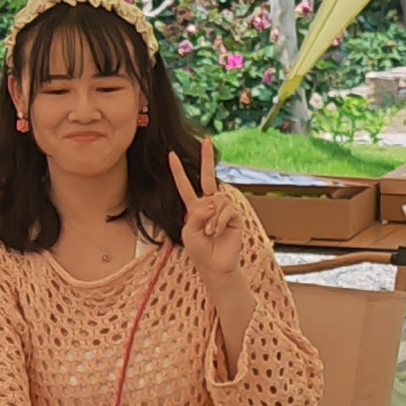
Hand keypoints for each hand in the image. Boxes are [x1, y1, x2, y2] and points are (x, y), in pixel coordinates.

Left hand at [170, 143, 256, 279]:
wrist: (215, 266)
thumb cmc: (199, 250)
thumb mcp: (189, 231)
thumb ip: (196, 215)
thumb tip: (211, 201)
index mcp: (194, 207)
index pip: (185, 185)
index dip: (178, 171)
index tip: (170, 155)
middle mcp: (209, 204)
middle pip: (208, 177)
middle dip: (206, 159)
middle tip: (207, 140)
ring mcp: (222, 208)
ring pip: (215, 201)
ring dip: (210, 219)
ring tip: (210, 233)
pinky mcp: (234, 216)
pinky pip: (225, 210)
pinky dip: (219, 223)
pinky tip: (218, 233)